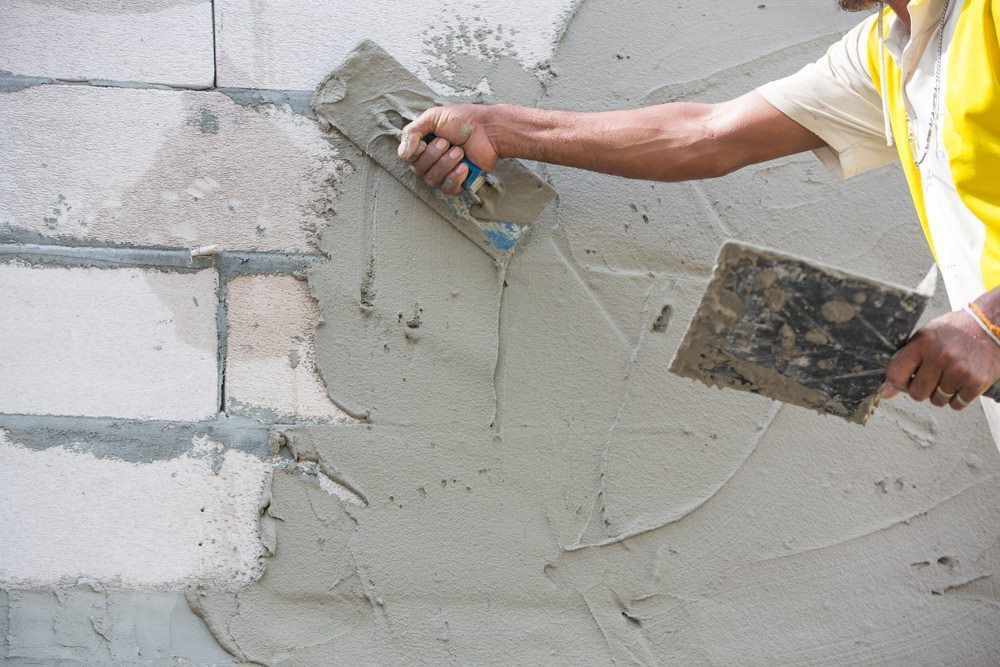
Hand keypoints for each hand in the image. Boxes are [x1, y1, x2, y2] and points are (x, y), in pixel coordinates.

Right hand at [397, 104, 502, 195]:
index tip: (427, 140)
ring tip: (459, 151)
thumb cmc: (463, 120)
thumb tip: (403, 154)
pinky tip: (464, 166)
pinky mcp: (458, 182)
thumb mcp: (433, 117)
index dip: (416, 151)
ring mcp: (444, 172)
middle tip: (449, 142)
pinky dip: (455, 177)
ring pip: (432, 180)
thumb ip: (412, 132)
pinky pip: (447, 189)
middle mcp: (430, 160)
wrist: (488, 129)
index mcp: (423, 144)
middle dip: (434, 155)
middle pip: (418, 169)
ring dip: (446, 164)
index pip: (407, 157)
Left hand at [881, 307, 999, 409]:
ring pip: (937, 400)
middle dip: (921, 390)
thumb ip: (906, 360)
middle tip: (931, 378)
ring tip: (949, 376)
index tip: (903, 382)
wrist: (993, 325)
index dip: (897, 383)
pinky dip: (957, 398)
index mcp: (923, 342)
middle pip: (916, 394)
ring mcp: (960, 370)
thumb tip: (885, 391)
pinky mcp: (977, 381)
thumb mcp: (927, 336)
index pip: (895, 375)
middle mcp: (940, 356)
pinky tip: (961, 382)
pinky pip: (957, 404)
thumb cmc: (956, 331)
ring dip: (941, 394)